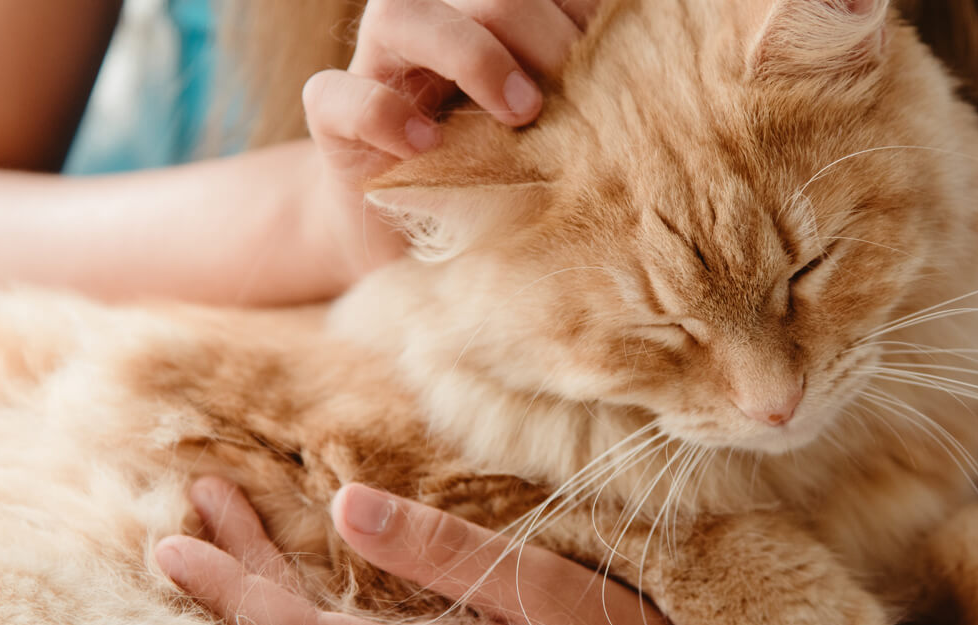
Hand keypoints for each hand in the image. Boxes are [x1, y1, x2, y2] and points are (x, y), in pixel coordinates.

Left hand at [155, 477, 744, 624]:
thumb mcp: (551, 597)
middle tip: (187, 514)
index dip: (229, 589)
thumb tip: (345, 505)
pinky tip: (298, 580)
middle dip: (232, 578)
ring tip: (225, 529)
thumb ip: (446, 556)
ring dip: (264, 589)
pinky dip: (307, 612)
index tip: (172, 542)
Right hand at [299, 0, 598, 290]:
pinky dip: (383, 114)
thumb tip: (645, 76)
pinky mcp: (332, 128)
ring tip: (521, 112)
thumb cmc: (496, 185)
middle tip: (572, 80)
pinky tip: (429, 147)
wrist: (412, 246)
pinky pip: (335, 95)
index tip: (608, 46)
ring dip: (469, 52)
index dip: (568, 0)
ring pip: (396, 12)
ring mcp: (372, 71)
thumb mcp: (547, 137)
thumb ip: (577, 97)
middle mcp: (424, 30)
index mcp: (478, 19)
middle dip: (531, 23)